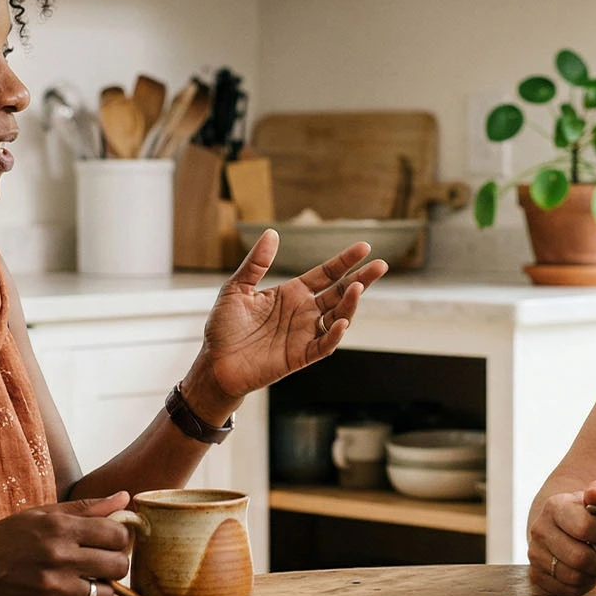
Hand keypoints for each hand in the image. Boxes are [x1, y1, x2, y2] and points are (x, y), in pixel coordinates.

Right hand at [0, 491, 132, 595]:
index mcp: (60, 527)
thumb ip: (86, 508)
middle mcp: (59, 557)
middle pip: (118, 566)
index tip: (110, 541)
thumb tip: (125, 498)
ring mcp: (53, 588)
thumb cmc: (7, 539)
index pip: (118, 535)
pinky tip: (70, 595)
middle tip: (101, 562)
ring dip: (102, 589)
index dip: (120, 539)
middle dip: (115, 564)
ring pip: (107, 595)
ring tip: (87, 580)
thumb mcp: (43, 514)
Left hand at [184, 230, 389, 413]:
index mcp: (292, 293)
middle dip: (362, 280)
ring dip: (350, 304)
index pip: (326, 274)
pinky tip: (341, 322)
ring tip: (358, 287)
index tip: (364, 247)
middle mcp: (304, 312)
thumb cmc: (224, 327)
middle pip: (340, 293)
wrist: (214, 363)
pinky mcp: (300, 356)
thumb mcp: (236, 288)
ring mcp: (304, 334)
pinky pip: (323, 345)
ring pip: (337, 317)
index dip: (345, 261)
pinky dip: (334, 335)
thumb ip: (256, 264)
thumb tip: (272, 233)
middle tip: (381, 265)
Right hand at [527, 480, 595, 595]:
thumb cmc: (585, 513)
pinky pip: (564, 590)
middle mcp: (540, 529)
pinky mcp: (535, 574)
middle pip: (578, 558)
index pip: (584, 528)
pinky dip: (580, 586)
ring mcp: (534, 553)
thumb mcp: (594, 498)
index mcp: (555, 506)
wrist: (561, 526)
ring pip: (571, 576)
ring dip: (591, 575)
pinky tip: (585, 574)